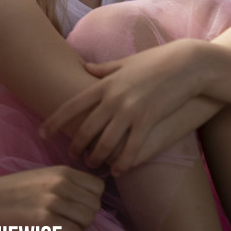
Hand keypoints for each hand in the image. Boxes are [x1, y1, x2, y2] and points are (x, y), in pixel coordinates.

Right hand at [0, 167, 103, 230]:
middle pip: (95, 205)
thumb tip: (86, 202)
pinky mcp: (43, 220)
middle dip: (86, 218)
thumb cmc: (8, 193)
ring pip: (87, 220)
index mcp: (62, 171)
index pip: (98, 187)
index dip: (91, 201)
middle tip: (71, 224)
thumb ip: (64, 185)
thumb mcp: (41, 178)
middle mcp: (61, 183)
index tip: (78, 209)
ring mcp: (52, 201)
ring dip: (80, 230)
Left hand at [39, 40, 217, 170]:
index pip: (72, 105)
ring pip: (105, 143)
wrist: (188, 63)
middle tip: (73, 157)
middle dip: (76, 147)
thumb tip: (85, 67)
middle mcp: (113, 98)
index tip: (42, 134)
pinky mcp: (148, 119)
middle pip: (86, 129)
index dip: (54, 121)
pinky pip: (131, 148)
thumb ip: (105, 68)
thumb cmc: (159, 60)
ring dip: (97, 158)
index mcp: (106, 83)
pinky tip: (119, 170)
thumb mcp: (128, 61)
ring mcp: (130, 110)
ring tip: (95, 165)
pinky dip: (123, 162)